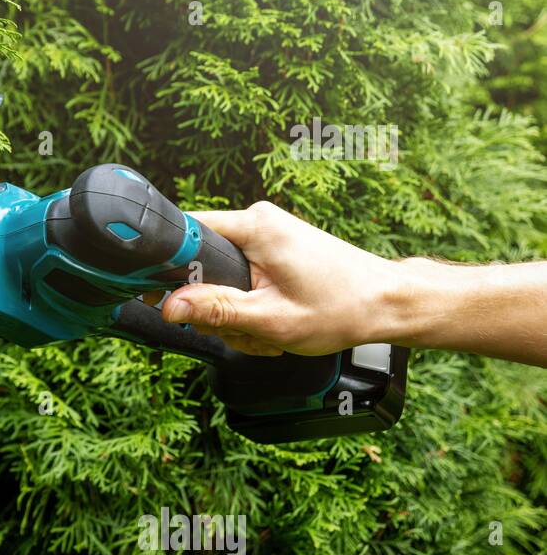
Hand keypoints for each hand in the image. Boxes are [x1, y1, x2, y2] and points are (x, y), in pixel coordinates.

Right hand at [150, 202, 402, 356]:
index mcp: (255, 227)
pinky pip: (242, 276)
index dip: (168, 267)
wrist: (389, 305)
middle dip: (213, 304)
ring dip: (235, 312)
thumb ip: (215, 310)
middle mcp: (260, 222)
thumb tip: (170, 306)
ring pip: (221, 275)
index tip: (165, 297)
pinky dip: (250, 305)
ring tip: (265, 332)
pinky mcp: (275, 250)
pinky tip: (270, 323)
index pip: (185, 232)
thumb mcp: (271, 319)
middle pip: (201, 261)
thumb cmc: (344, 308)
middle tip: (243, 329)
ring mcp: (268, 235)